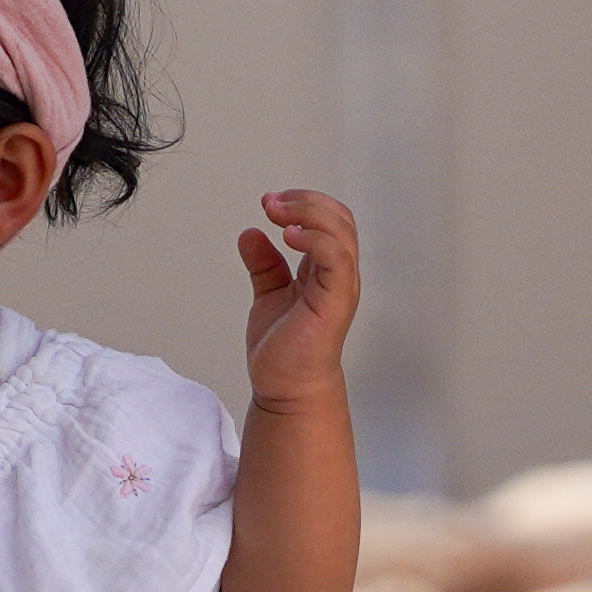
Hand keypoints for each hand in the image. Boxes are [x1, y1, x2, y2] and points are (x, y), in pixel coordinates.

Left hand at [241, 190, 360, 405]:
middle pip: (340, 218)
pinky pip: (336, 258)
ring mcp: (340, 287)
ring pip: (341, 231)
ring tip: (277, 214)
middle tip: (270, 203)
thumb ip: (264, 265)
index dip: (303, 203)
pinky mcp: (335, 302)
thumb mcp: (268, 295)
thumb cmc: (284, 351)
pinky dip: (315, 240)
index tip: (269, 203)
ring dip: (308, 214)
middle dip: (304, 201)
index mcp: (326, 270)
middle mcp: (339, 275)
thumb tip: (250, 233)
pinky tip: (288, 237)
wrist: (285, 390)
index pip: (330, 220)